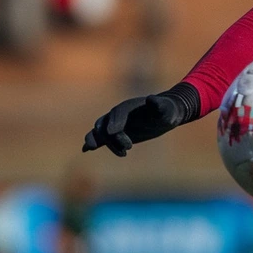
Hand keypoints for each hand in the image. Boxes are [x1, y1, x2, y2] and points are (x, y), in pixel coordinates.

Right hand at [83, 83, 199, 156]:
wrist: (163, 115)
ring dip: (103, 143)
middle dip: (111, 138)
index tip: (113, 132)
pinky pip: (99, 138)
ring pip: (99, 132)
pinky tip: (86, 149)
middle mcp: (117, 115)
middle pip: (105, 125)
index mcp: (127, 107)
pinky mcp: (114, 134)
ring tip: (121, 153)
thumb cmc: (165, 111)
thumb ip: (158, 105)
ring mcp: (114, 124)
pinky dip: (92, 142)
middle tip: (128, 148)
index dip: (114, 122)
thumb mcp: (165, 109)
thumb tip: (151, 99)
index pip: (117, 114)